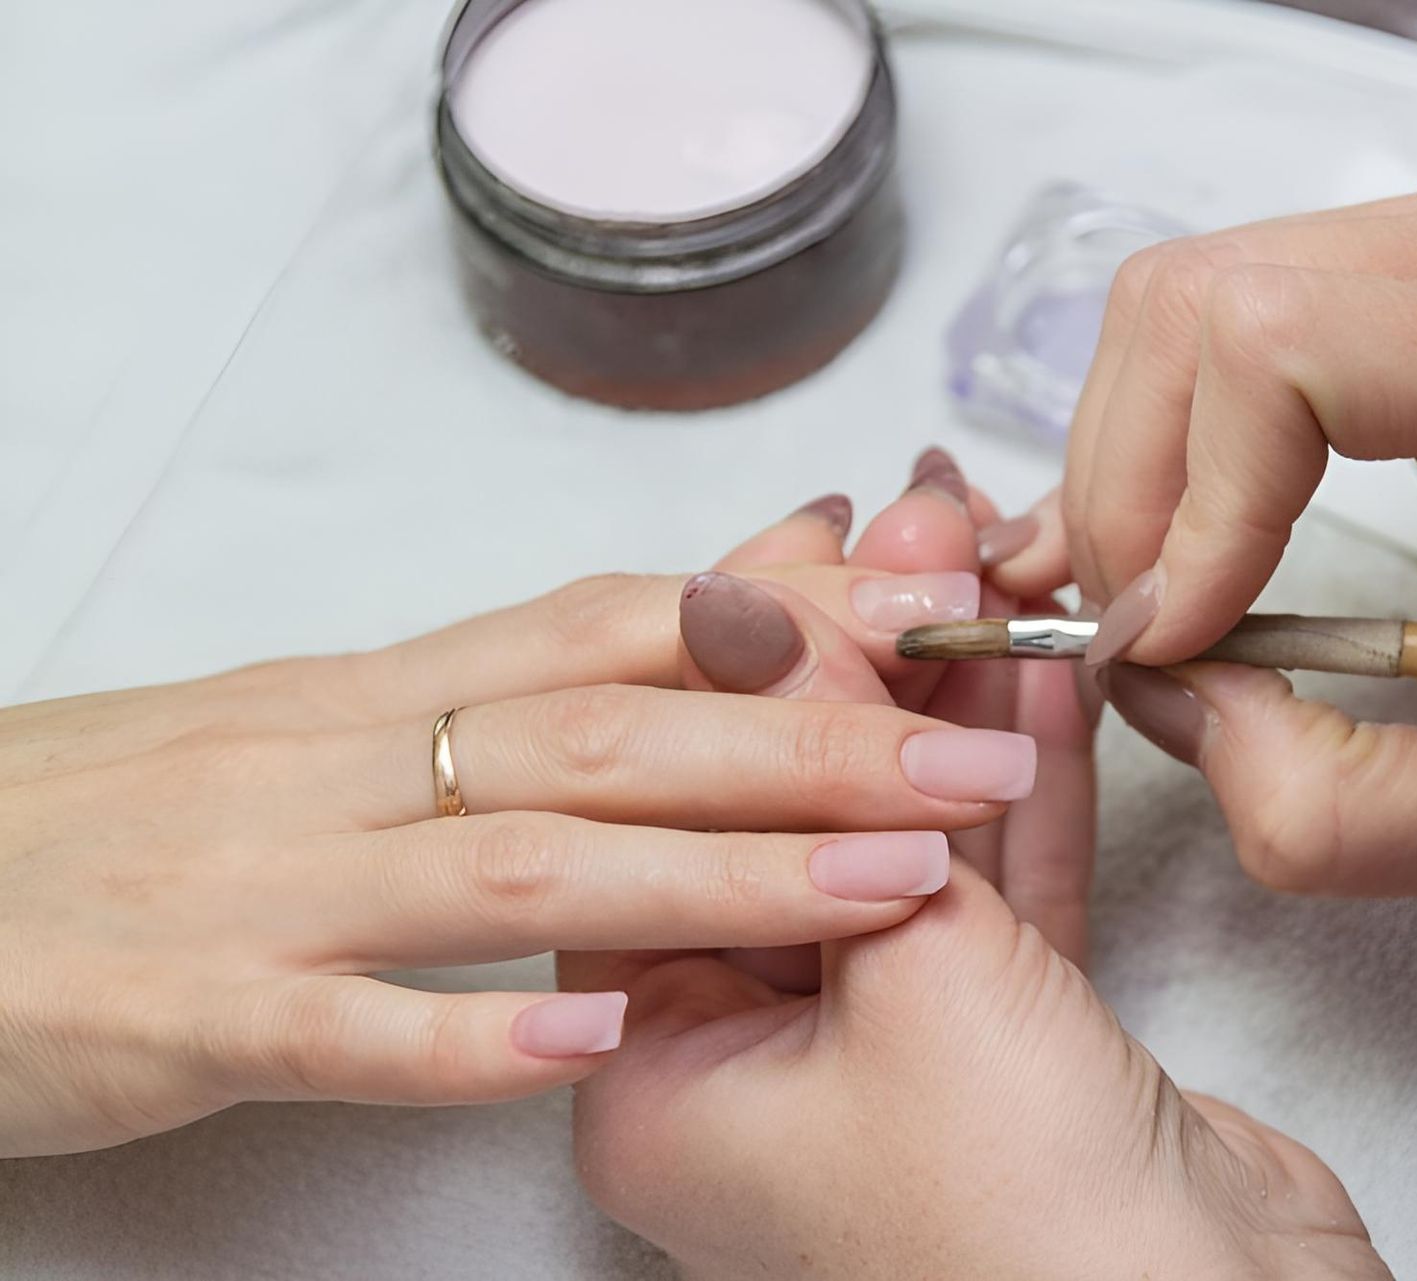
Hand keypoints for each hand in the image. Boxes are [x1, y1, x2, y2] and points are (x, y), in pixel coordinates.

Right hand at [0, 496, 1032, 1156]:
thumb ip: (523, 676)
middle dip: (816, 742)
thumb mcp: (340, 716)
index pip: (625, 626)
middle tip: (983, 755)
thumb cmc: (154, 806)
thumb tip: (709, 602)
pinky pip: (338, 1023)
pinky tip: (598, 1042)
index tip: (948, 604)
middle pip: (615, 733)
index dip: (797, 614)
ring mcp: (272, 886)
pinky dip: (471, 1031)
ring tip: (885, 888)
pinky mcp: (185, 1010)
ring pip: (520, 862)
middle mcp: (350, 764)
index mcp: (394, 691)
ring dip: (716, 873)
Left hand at [573, 522, 1384, 1276]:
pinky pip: (994, 890)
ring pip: (904, 838)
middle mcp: (751, 1069)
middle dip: (857, 666)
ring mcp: (882, 1058)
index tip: (806, 547)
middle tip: (909, 534)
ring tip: (984, 562)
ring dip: (948, 705)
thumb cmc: (1021, 1230)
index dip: (741, 666)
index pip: (666, 817)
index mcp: (655, 1078)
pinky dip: (1020, 783)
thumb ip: (835, 774)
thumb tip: (768, 607)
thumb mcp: (905, 967)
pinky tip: (1039, 670)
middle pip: (785, 812)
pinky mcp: (1003, 1050)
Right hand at [1045, 181, 1416, 897]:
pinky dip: (1165, 424)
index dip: (1186, 502)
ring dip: (1133, 459)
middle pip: (1197, 309)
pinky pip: (1220, 305)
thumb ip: (1322, 810)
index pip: (1280, 350)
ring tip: (1165, 592)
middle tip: (1150, 635)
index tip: (1186, 640)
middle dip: (1128, 491)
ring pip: (1182, 300)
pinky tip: (1172, 529)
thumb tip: (1164, 689)